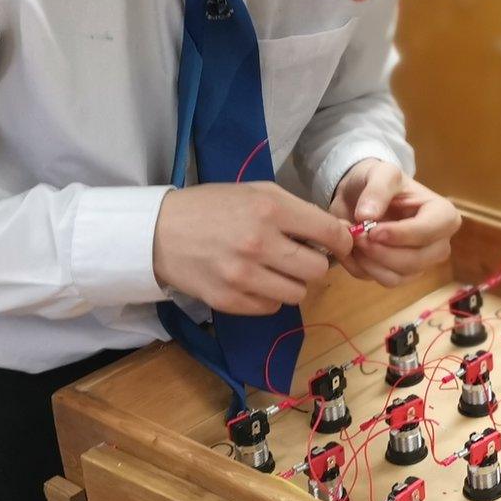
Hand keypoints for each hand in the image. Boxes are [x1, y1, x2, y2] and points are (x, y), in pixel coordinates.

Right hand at [152, 181, 352, 314]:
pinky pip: (271, 307)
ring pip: (297, 293)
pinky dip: (268, 297)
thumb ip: (297, 211)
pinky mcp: (229, 300)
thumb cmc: (214, 207)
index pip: (330, 234)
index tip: (337, 245)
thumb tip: (336, 235)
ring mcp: (243, 275)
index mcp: (271, 209)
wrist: (159, 231)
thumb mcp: (257, 192)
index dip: (341, 242)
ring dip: (292, 283)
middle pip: (318, 270)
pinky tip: (254, 281)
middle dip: (314, 264)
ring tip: (274, 269)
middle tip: (299, 256)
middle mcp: (260, 243)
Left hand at [329, 159, 459, 286]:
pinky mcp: (402, 275)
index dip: (400, 235)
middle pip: (415, 260)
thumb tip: (367, 216)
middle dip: (381, 252)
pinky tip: (353, 250)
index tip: (372, 230)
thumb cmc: (379, 181)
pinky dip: (364, 268)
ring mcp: (421, 262)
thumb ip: (377, 190)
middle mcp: (438, 243)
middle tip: (356, 235)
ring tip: (353, 239)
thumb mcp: (380, 173)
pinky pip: (384, 281)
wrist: (360, 195)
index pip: (429, 232)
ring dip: (369, 261)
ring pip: (398, 276)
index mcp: (443, 215)